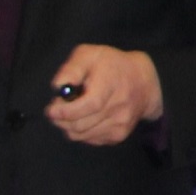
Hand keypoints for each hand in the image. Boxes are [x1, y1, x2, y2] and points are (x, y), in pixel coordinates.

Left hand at [47, 45, 163, 145]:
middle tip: (56, 108)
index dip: (66, 111)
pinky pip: (88, 139)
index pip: (90, 105)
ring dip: (68, 125)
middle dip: (60, 119)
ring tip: (72, 110)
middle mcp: (119, 108)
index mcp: (112, 85)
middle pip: (80, 124)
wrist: (144, 82)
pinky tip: (86, 116)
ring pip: (80, 135)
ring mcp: (120, 124)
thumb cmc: (111, 65)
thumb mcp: (90, 54)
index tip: (51, 109)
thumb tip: (58, 87)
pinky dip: (80, 131)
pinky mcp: (118, 136)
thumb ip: (72, 69)